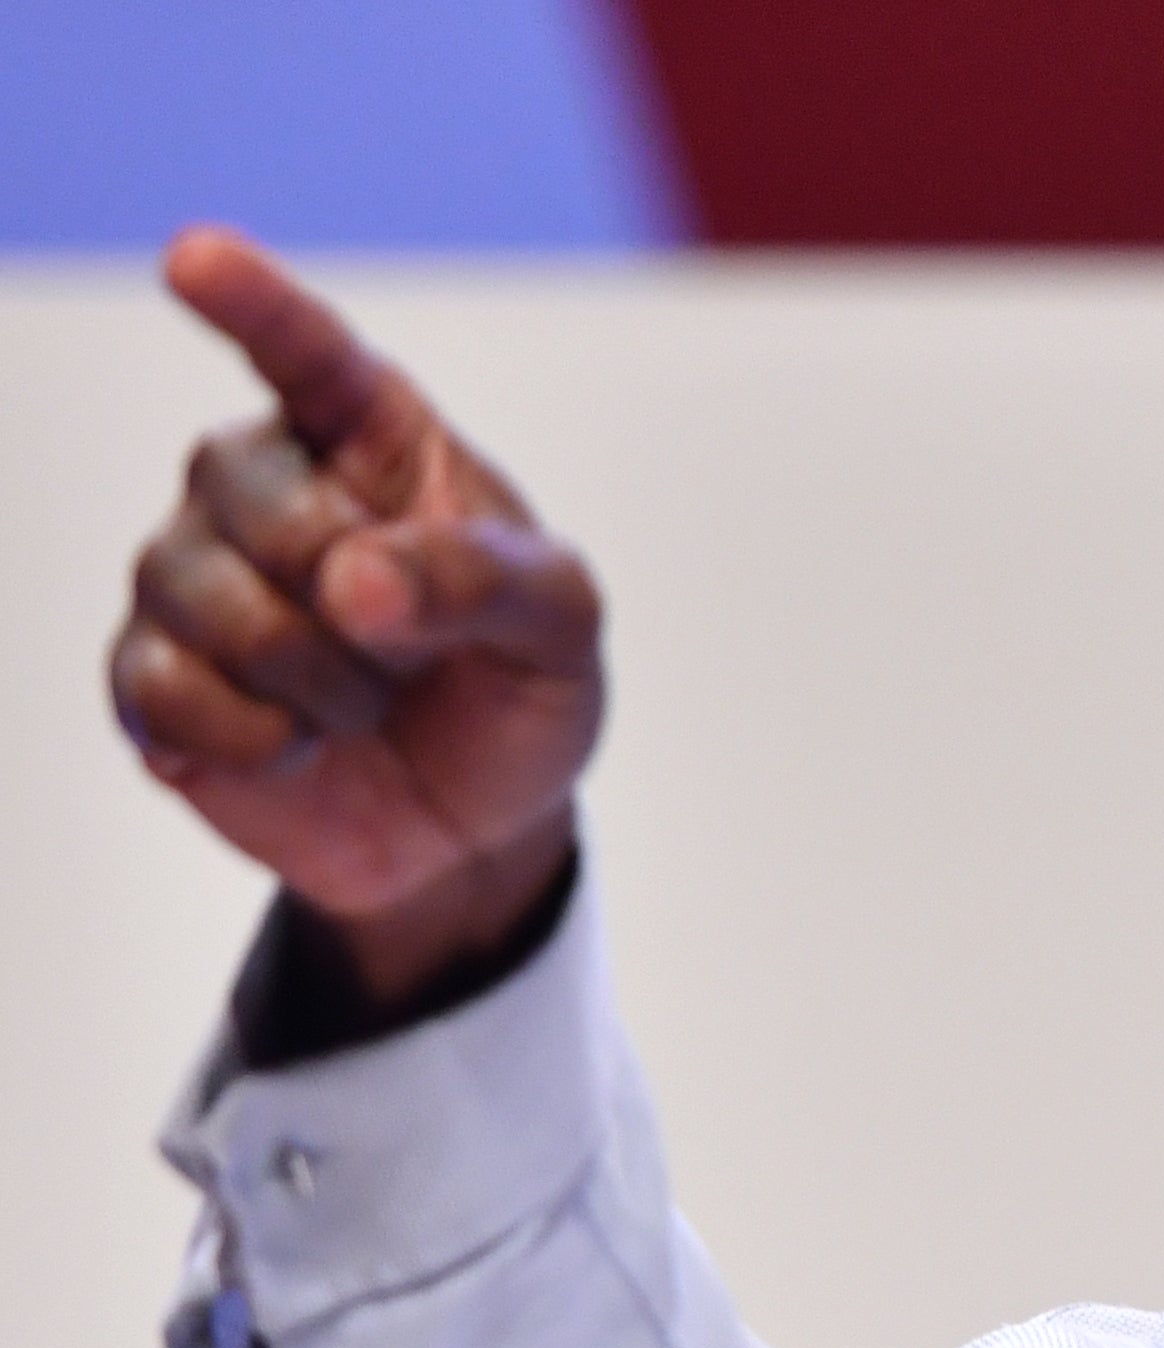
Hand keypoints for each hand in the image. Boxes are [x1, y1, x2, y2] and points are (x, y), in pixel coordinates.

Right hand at [108, 227, 604, 1000]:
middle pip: (246, 490)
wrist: (479, 824)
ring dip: (315, 682)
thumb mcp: (562, 631)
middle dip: (349, 597)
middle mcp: (266, 484)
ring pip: (202, 595)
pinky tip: (298, 748)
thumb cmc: (520, 692)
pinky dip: (252, 738)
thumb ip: (487, 581)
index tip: (196, 258)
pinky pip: (163, 688)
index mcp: (379, 440)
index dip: (253, 303)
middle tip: (411, 657)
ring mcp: (194, 574)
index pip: (308, 352)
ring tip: (365, 704)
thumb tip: (351, 580)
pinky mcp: (152, 675)